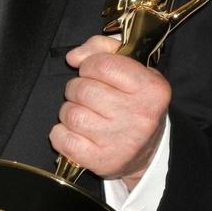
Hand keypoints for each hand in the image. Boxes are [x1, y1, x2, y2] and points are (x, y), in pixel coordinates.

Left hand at [49, 35, 169, 189]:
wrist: (149, 151)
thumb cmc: (135, 102)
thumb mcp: (133, 68)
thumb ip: (102, 49)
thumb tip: (74, 57)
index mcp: (151, 89)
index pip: (102, 64)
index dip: (89, 65)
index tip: (92, 72)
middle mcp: (139, 116)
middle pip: (83, 89)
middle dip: (78, 89)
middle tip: (88, 96)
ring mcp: (120, 141)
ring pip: (70, 114)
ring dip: (70, 111)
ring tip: (84, 114)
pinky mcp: (102, 161)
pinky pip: (62, 139)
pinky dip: (61, 133)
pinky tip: (76, 132)